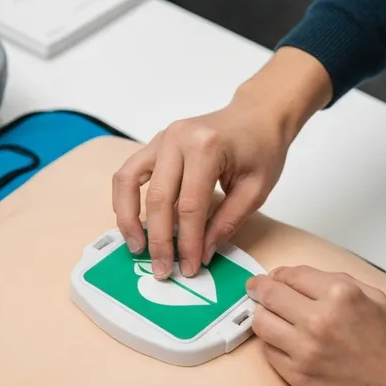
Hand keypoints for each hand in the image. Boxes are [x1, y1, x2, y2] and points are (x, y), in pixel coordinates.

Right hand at [111, 47, 331, 279]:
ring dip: (128, 219)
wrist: (258, 115)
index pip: (190, 207)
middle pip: (158, 199)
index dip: (187, 242)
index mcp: (207, 148)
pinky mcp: (155, 143)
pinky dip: (124, 199)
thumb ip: (226, 222)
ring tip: (136, 249)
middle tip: (163, 271)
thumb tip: (201, 253)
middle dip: (159, 240)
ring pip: (128, 181)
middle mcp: (178, 139)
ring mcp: (162, 138)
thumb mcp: (256, 190)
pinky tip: (131, 223)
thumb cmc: (261, 148)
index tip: (189, 268)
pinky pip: (128, 172)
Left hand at [246, 266, 385, 385]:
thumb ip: (339, 281)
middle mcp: (318, 318)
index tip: (275, 278)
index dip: (279, 274)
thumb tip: (302, 278)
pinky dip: (271, 343)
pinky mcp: (298, 375)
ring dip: (262, 315)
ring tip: (269, 316)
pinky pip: (268, 352)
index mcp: (341, 294)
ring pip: (261, 322)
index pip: (292, 274)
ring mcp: (305, 349)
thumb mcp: (376, 298)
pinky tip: (282, 342)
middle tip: (257, 290)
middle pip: (269, 294)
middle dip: (260, 288)